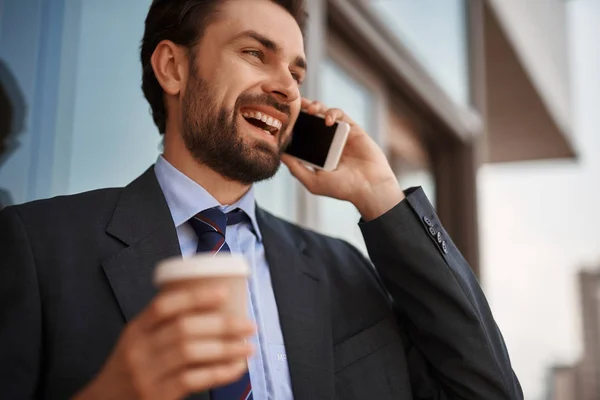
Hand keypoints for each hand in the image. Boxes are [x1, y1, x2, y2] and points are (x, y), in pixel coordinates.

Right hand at [73, 285, 255, 399]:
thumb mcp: (137, 341)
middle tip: (248, 324)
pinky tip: (236, 368)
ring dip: (226, 348)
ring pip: (192, 353)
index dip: (196, 297)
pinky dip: (220, 372)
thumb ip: (164, 325)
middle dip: (222, 325)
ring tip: (247, 346)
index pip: (164, 306)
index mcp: (135, 330)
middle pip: (184, 329)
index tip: (224, 293)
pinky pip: (195, 380)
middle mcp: (139, 350)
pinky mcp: (157, 395)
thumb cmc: (129, 368)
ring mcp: (147, 374)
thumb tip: (211, 306)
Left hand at [282, 98, 404, 220]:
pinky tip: (327, 120)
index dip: (292, 126)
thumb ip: (296, 168)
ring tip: (310, 109)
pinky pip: (340, 115)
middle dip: (302, 110)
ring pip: (324, 113)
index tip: (282, 120)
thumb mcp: (313, 181)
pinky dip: (332, 113)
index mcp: (317, 154)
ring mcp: (339, 135)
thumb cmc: (342, 188)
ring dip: (316, 107)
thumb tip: (280, 154)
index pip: (301, 135)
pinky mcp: (352, 129)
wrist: (369, 187)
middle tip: (293, 105)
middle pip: (310, 121)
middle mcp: (327, 143)